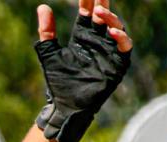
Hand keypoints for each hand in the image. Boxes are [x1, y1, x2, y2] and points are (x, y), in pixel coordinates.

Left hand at [34, 1, 131, 141]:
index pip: (87, 13)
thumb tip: (42, 7)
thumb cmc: (58, 82)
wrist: (65, 106)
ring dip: (110, 18)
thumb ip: (47, 32)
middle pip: (103, 17)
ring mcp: (108, 52)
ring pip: (116, 28)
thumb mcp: (49, 54)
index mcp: (83, 37)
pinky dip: (121, 38)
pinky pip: (124, 48)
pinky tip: (112, 33)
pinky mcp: (116, 65)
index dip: (87, 1)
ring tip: (99, 12)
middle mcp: (98, 42)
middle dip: (102, 4)